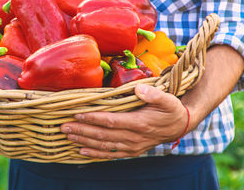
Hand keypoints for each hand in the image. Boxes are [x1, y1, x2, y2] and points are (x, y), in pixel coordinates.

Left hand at [60, 84, 188, 158]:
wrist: (180, 126)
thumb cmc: (171, 109)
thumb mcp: (168, 98)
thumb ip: (153, 94)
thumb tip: (138, 88)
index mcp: (140, 123)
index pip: (112, 121)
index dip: (93, 118)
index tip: (77, 113)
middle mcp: (134, 137)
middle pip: (103, 135)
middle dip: (82, 130)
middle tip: (64, 126)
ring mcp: (132, 146)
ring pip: (104, 145)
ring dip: (84, 140)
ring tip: (68, 135)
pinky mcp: (131, 151)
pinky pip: (110, 154)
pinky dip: (95, 153)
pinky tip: (81, 150)